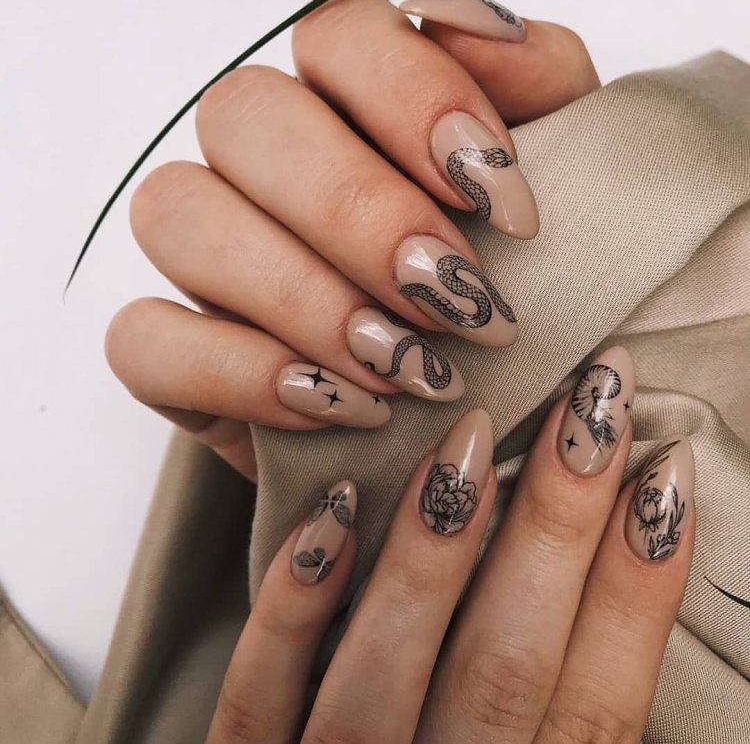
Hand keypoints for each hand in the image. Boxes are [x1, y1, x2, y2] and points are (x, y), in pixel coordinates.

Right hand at [105, 0, 598, 480]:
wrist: (465, 421)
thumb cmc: (509, 302)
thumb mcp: (556, 198)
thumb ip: (541, 95)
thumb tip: (477, 33)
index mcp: (344, 105)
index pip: (340, 36)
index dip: (418, 103)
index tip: (507, 209)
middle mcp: (259, 166)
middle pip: (247, 117)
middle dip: (361, 214)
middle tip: (460, 304)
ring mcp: (204, 256)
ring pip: (178, 214)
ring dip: (303, 296)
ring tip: (407, 370)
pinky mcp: (172, 353)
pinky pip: (143, 338)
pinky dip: (242, 374)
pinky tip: (338, 405)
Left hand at [204, 351, 694, 743]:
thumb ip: (555, 714)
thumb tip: (609, 586)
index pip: (597, 700)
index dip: (640, 587)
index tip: (667, 470)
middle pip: (507, 665)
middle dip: (556, 527)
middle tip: (591, 402)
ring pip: (386, 673)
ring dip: (432, 554)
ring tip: (468, 438)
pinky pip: (259, 698)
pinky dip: (294, 610)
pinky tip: (329, 514)